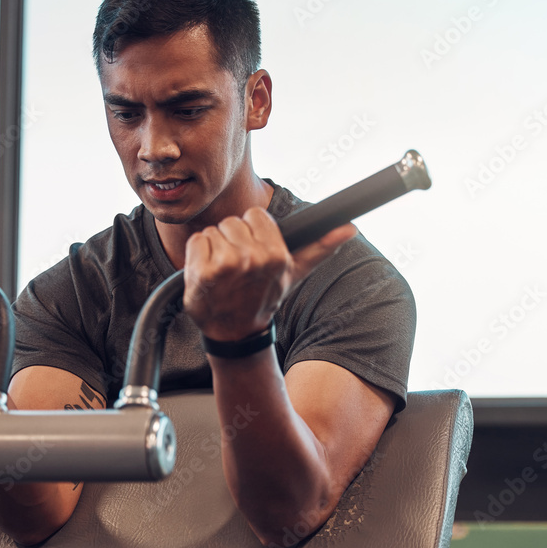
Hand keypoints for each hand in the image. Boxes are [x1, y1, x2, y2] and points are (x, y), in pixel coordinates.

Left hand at [182, 207, 355, 340]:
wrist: (235, 332)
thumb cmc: (262, 297)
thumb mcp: (294, 273)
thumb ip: (320, 247)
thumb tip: (350, 228)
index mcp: (276, 255)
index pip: (255, 215)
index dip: (252, 233)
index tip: (252, 254)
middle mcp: (253, 258)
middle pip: (232, 222)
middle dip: (231, 240)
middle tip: (236, 269)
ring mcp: (227, 266)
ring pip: (213, 231)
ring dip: (213, 249)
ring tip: (222, 274)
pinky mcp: (203, 272)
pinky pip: (196, 241)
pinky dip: (196, 256)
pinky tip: (207, 275)